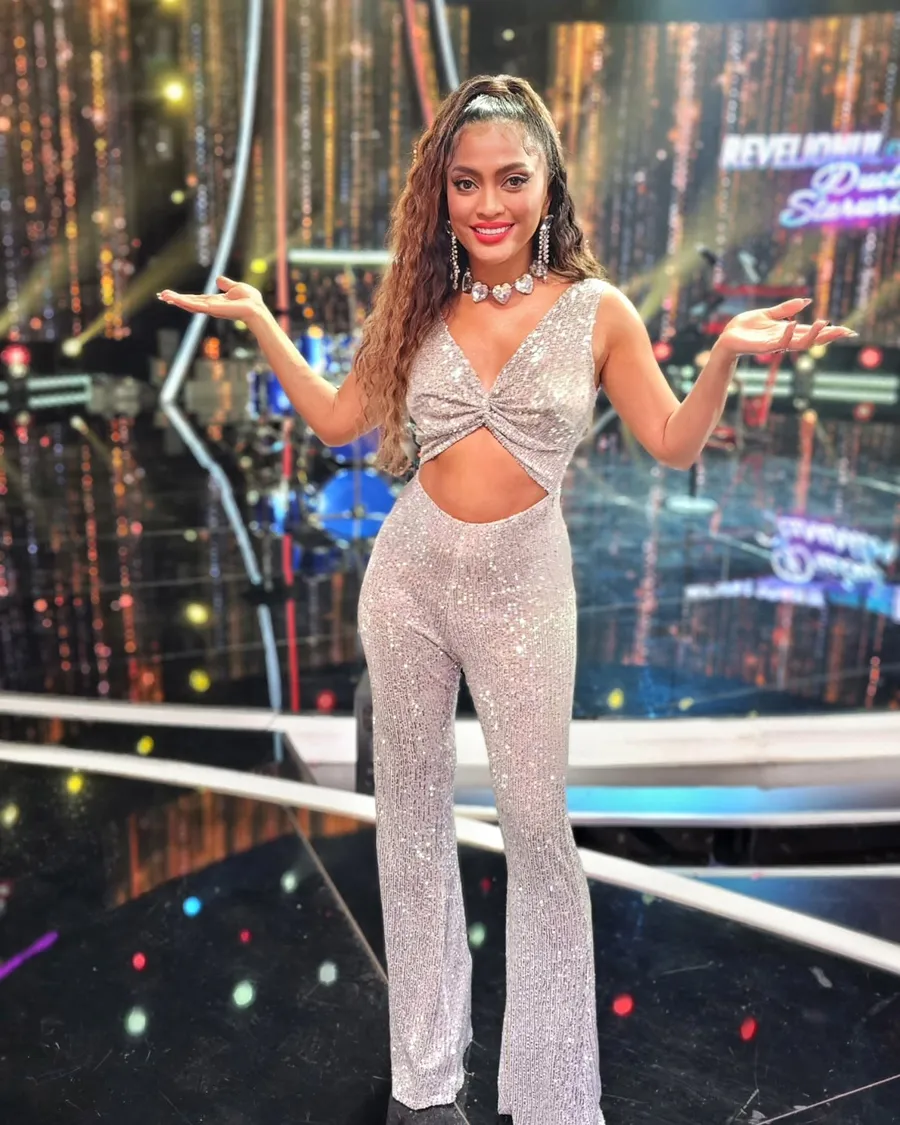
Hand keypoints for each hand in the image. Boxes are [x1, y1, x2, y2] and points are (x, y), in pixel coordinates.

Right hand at [157, 275, 267, 325]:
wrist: (256, 308)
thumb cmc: (250, 300)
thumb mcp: (235, 287)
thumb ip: (226, 284)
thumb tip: (218, 279)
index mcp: (214, 301)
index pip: (195, 299)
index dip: (183, 297)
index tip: (171, 295)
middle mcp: (210, 306)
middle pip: (189, 302)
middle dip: (175, 299)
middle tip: (161, 296)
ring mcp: (210, 309)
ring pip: (189, 304)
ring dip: (176, 300)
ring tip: (163, 296)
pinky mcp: (211, 309)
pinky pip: (194, 305)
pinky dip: (184, 302)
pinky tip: (174, 299)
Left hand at [716, 297, 856, 359]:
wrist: (726, 338)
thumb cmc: (746, 328)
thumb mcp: (768, 314)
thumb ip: (786, 308)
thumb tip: (806, 301)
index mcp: (788, 332)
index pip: (813, 332)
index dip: (830, 332)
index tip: (848, 330)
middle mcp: (785, 340)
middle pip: (812, 339)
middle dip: (829, 336)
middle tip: (846, 332)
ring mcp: (775, 345)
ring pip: (799, 343)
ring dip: (812, 334)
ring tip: (824, 323)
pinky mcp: (762, 347)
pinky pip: (778, 342)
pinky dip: (786, 334)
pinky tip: (793, 323)